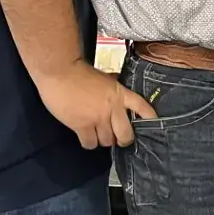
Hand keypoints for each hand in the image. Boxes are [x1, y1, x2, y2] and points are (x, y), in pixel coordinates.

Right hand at [36, 62, 155, 147]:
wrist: (59, 71)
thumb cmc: (78, 71)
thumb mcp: (103, 78)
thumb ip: (112, 87)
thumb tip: (116, 88)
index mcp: (120, 93)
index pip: (141, 107)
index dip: (149, 118)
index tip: (154, 124)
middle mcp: (113, 108)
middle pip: (125, 134)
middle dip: (123, 139)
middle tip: (118, 138)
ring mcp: (98, 118)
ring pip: (107, 142)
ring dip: (103, 140)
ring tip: (97, 134)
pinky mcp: (81, 125)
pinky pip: (90, 144)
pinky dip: (89, 142)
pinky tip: (86, 136)